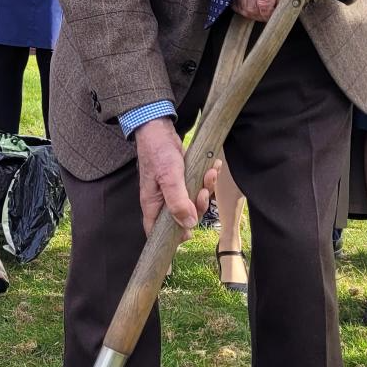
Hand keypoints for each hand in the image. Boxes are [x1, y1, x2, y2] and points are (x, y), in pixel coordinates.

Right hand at [133, 118, 215, 238]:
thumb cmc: (159, 152)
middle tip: (203, 192)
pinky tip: (212, 168)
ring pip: (194, 201)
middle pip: (183, 217)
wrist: (160, 129)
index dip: (172, 237)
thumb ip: (177, 201)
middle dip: (198, 206)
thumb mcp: (169, 177)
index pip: (157, 232)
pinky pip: (199, 186)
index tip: (189, 233)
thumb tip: (188, 224)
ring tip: (209, 174)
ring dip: (206, 189)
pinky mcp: (184, 180)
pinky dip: (208, 179)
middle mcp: (163, 200)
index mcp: (154, 204)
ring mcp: (174, 190)